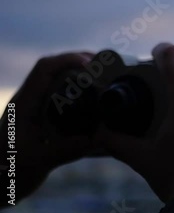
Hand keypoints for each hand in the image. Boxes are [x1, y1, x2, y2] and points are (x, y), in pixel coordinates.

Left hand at [0, 52, 93, 205]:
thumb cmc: (9, 172)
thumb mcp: (38, 162)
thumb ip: (65, 150)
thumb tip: (98, 138)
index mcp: (24, 104)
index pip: (44, 69)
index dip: (68, 60)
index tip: (91, 64)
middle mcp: (28, 101)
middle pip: (52, 69)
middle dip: (78, 62)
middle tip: (104, 66)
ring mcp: (33, 109)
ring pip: (56, 80)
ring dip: (78, 74)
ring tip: (102, 77)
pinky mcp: (39, 119)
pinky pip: (59, 95)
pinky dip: (77, 91)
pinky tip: (92, 100)